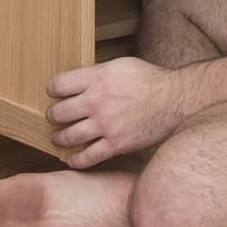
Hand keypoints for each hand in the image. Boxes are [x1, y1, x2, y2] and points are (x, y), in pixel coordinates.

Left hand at [44, 57, 189, 167]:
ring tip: (58, 137)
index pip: (59, 85)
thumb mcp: (120, 66)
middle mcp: (97, 102)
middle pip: (59, 112)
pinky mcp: (116, 145)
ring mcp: (106, 125)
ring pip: (69, 136)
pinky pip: (88, 157)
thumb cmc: (149, 80)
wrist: (173, 100)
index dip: (52, 89)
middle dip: (53, 115)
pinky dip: (76, 160)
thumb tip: (79, 80)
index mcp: (97, 79)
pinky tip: (71, 159)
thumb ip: (97, 73)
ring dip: (59, 138)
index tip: (53, 93)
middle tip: (54, 116)